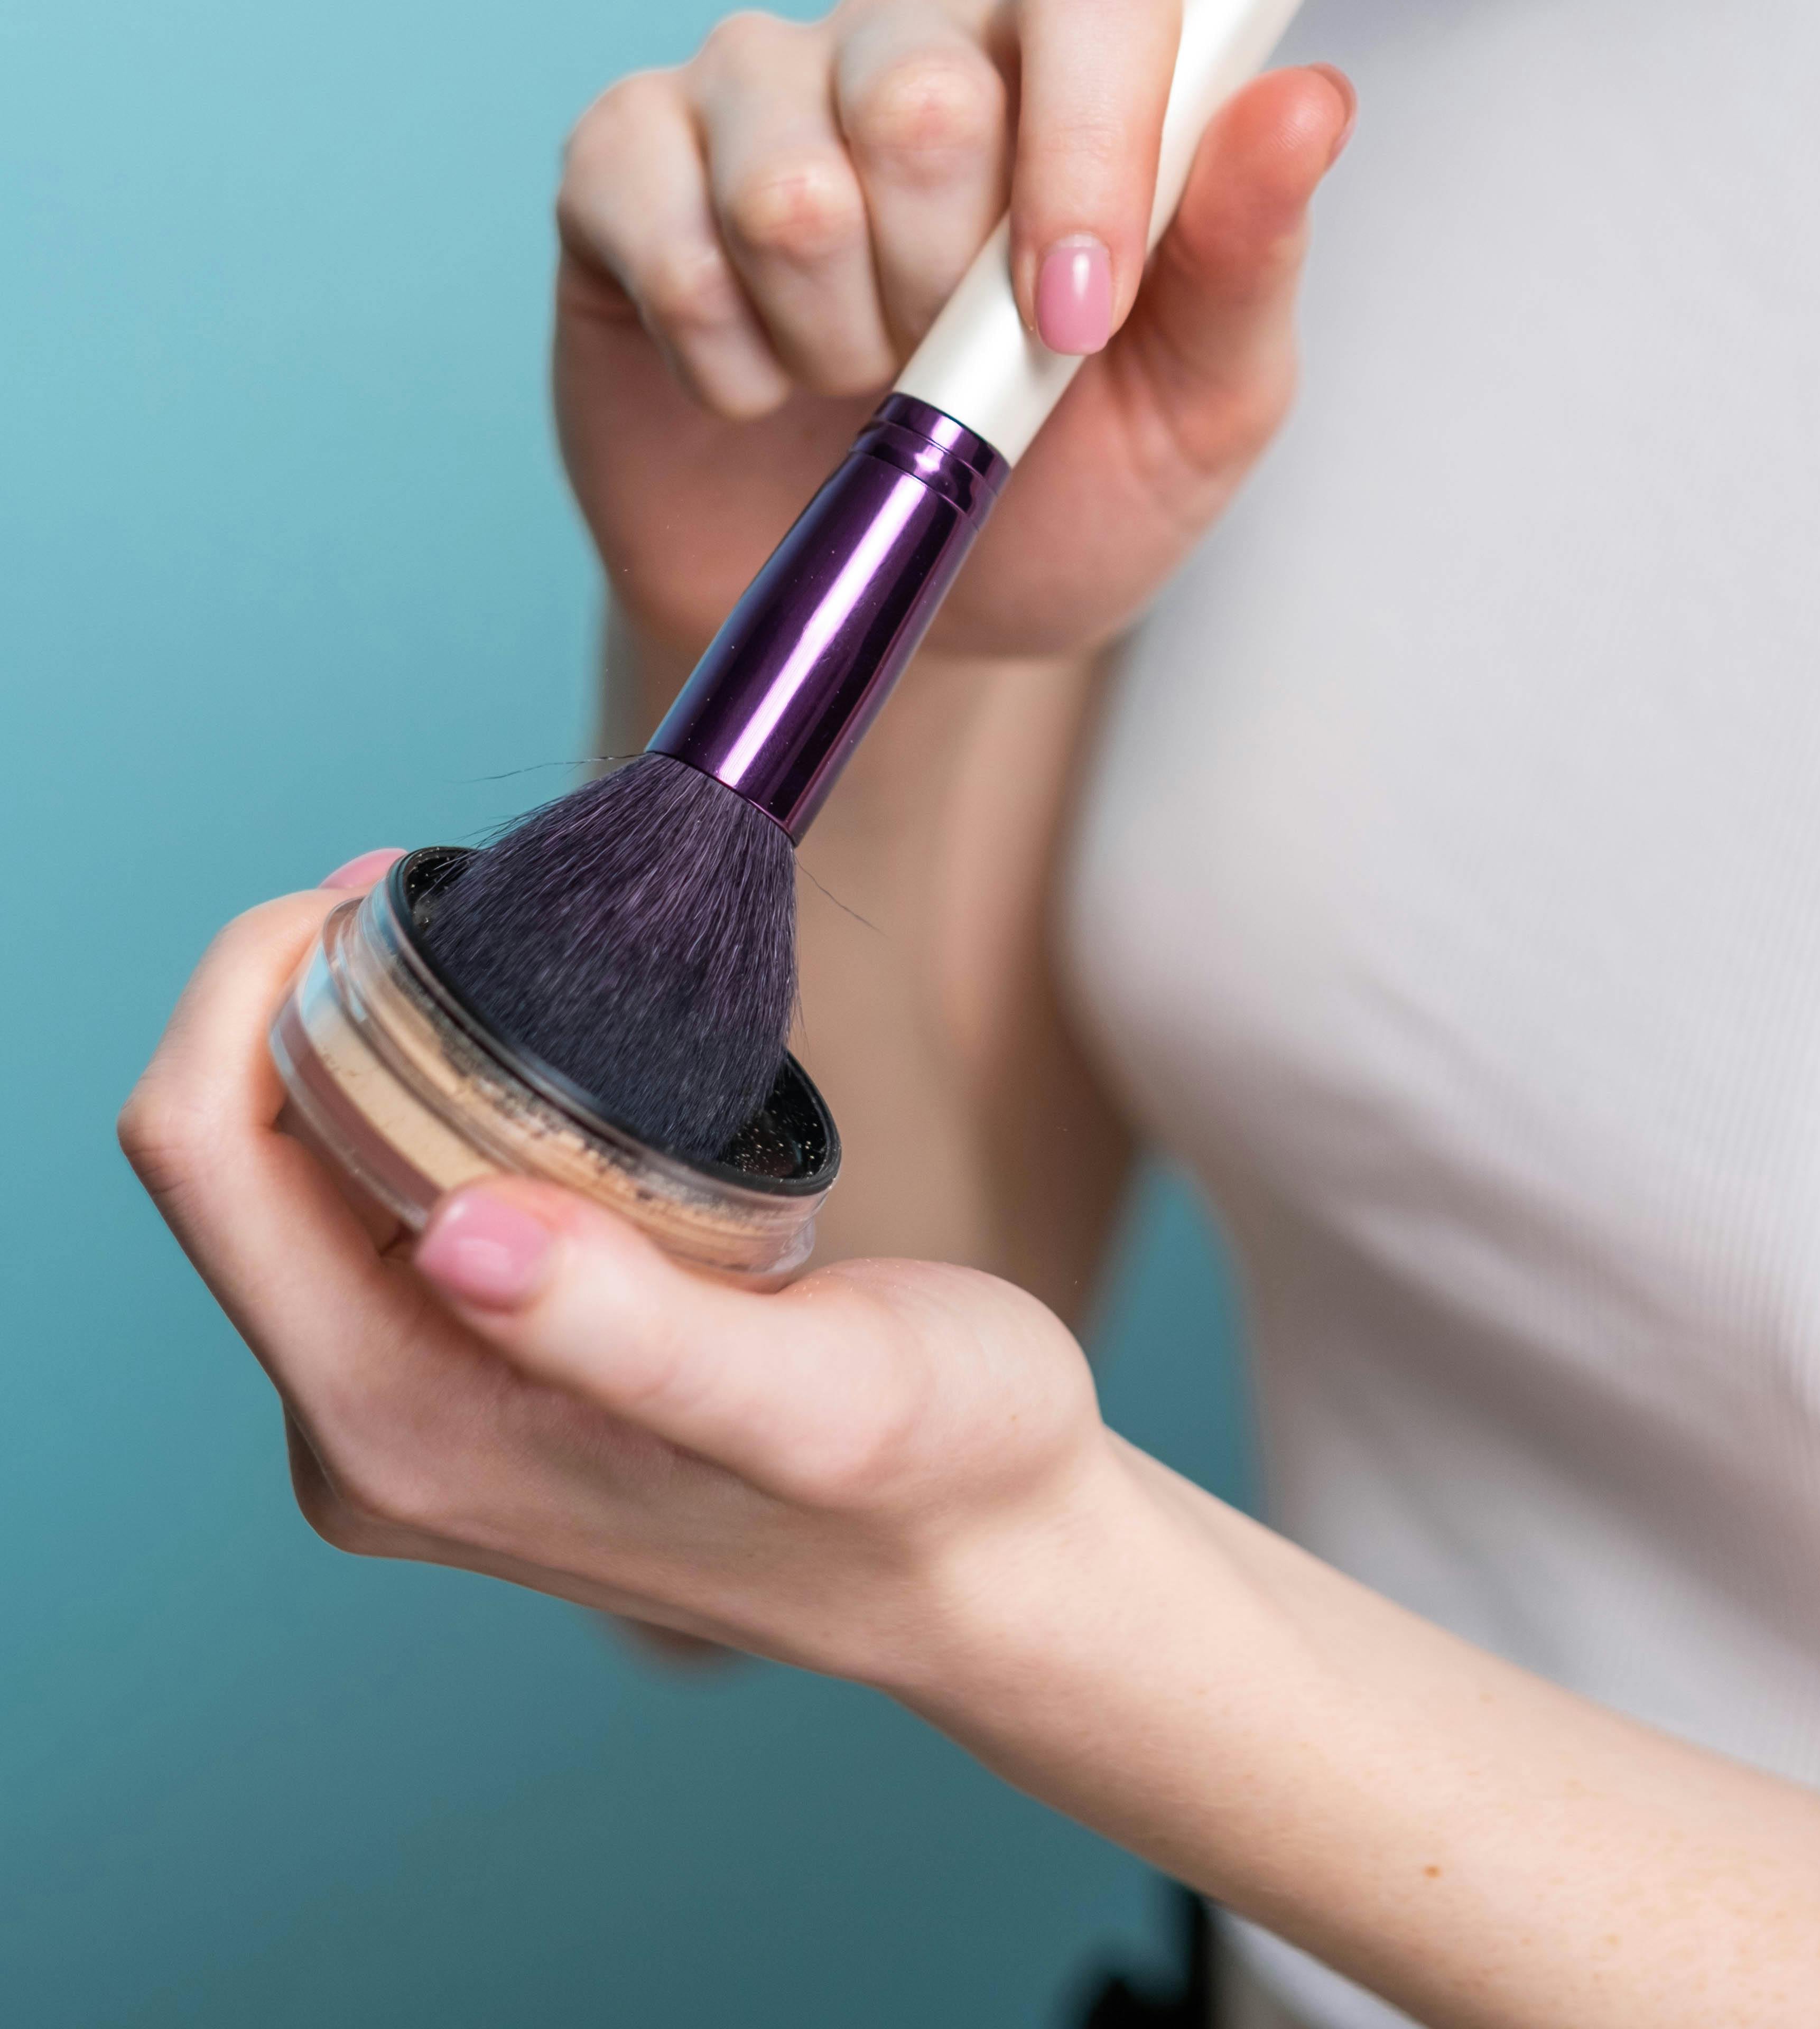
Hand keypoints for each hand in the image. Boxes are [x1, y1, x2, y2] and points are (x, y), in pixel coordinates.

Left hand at [120, 888, 1118, 1682]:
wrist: (986, 1558)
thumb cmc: (931, 1476)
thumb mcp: (822, 1398)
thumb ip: (628, 1334)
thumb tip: (456, 1236)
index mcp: (402, 1430)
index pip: (207, 1162)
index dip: (250, 989)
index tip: (383, 888)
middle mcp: (368, 1430)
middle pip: (228, 1157)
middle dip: (300, 991)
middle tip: (439, 890)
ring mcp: (411, 1404)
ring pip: (296, 1168)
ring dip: (358, 1036)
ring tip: (483, 949)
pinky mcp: (465, 1371)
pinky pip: (370, 1196)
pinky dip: (416, 1088)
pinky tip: (518, 1042)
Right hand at [553, 0, 1353, 661]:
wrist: (890, 618)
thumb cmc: (1061, 496)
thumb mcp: (1200, 409)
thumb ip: (1250, 254)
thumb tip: (1311, 96)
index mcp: (1075, 66)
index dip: (1089, 137)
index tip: (1080, 313)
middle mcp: (912, 37)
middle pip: (923, 92)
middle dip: (947, 292)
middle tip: (953, 368)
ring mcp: (757, 84)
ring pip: (788, 184)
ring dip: (834, 340)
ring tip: (859, 380)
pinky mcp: (623, 158)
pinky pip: (664, 238)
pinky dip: (724, 360)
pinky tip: (754, 382)